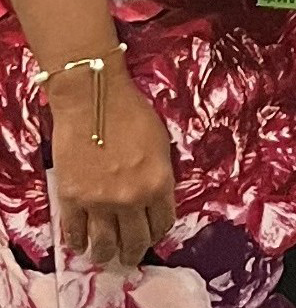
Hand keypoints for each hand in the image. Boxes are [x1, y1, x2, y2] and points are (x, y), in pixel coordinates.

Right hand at [48, 60, 175, 269]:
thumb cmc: (132, 113)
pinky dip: (78, 242)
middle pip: (136, 240)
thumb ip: (159, 175)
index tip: (153, 233)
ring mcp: (99, 201)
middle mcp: (131, 198)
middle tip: (130, 254)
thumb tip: (155, 195)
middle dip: (134, 251)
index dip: (158, 232)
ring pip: (105, 244)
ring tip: (107, 254)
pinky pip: (75, 232)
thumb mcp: (161, 145)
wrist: (93, 100)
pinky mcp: (72, 199)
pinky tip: (81, 244)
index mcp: (159, 183)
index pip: (164, 223)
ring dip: (107, 253)